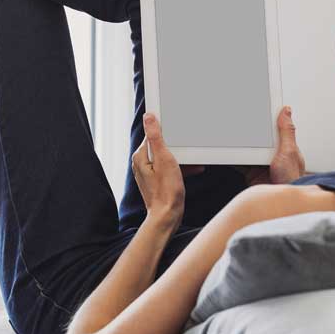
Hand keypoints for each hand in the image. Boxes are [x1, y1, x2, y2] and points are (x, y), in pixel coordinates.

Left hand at [131, 113, 185, 229]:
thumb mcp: (164, 159)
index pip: (152, 135)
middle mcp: (142, 164)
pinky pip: (169, 169)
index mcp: (141, 156)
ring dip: (181, 158)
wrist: (168, 216)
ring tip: (193, 159)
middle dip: (177, 146)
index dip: (167, 132)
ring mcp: (149, 173)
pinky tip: (193, 168)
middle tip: (188, 147)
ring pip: (166, 158)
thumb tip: (148, 118)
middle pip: (161, 146)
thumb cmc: (166, 191)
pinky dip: (180, 168)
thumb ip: (156, 137)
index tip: (177, 132)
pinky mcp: (157, 181)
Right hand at [236, 106, 306, 185]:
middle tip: (238, 122)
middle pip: (258, 139)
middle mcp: (273, 155)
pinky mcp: (252, 172)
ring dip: (240, 145)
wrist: (281, 203)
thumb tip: (287, 111)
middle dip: (250, 133)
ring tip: (230, 136)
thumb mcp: (289, 152)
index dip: (266, 120)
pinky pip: (240, 163)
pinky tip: (228, 153)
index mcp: (285, 147)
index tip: (256, 110)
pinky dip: (234, 158)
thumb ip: (286, 132)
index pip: (274, 129)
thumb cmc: (291, 180)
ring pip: (248, 150)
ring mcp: (262, 164)